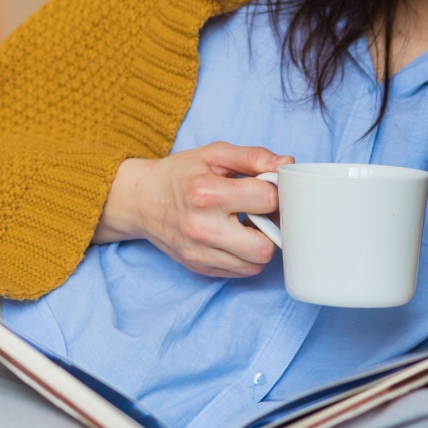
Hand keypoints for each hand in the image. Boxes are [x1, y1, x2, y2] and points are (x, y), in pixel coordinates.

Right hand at [94, 142, 289, 277]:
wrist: (140, 200)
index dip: (274, 191)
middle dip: (271, 226)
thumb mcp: (214, 154)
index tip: (265, 187)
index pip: (266, 200)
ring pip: (256, 264)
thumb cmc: (180, 174)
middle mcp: (202, 228)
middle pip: (265, 245)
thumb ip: (252, 156)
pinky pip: (241, 272)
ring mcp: (199, 253)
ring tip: (246, 224)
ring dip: (260, 244)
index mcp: (207, 193)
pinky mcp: (199, 267)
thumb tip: (286, 163)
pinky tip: (234, 236)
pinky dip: (245, 256)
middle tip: (261, 212)